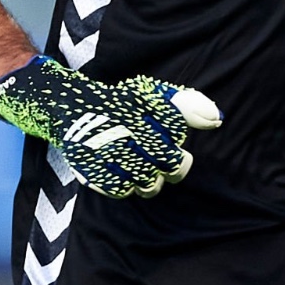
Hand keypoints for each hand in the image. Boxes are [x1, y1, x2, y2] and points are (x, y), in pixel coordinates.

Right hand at [0, 55, 222, 198]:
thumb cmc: (120, 104)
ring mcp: (106, 147)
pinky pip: (120, 189)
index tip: (171, 140)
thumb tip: (218, 119)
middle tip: (169, 165)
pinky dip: (126, 188)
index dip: (178, 141)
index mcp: (143, 104)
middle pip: (170, 162)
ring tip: (146, 173)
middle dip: (174, 168)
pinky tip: (125, 178)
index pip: (178, 133)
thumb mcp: (151, 95)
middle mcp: (125, 124)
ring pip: (147, 181)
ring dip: (152, 182)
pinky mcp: (88, 166)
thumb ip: (186, 104)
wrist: (67, 106)